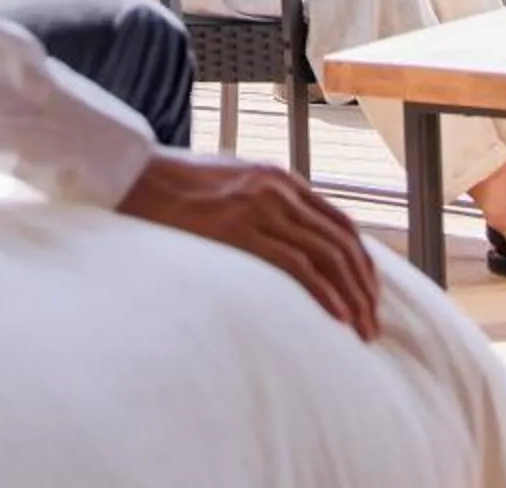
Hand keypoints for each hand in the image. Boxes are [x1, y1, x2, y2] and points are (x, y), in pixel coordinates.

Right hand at [116, 149, 381, 338]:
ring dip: (351, 297)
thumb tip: (282, 240)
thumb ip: (260, 203)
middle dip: (364, 287)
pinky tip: (336, 317)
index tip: (369, 294)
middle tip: (372, 324)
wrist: (132, 176)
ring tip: (360, 330)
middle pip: (341, 243)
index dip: (362, 263)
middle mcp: (278, 190)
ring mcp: (260, 208)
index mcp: (279, 179)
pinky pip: (298, 266)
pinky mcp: (240, 230)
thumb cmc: (173, 187)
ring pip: (327, 257)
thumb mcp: (229, 183)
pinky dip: (324, 294)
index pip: (339, 224)